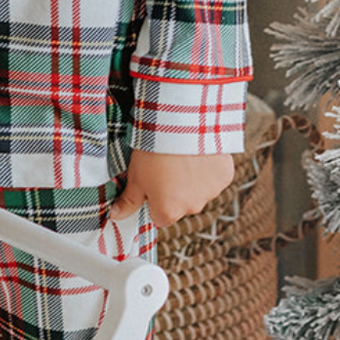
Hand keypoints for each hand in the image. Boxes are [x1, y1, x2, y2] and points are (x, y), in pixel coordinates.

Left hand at [108, 149, 236, 229]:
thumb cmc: (154, 151)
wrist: (180, 124)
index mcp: (168, 213)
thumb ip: (128, 201)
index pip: (159, 215)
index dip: (154, 198)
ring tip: (184, 156)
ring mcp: (210, 193)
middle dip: (176, 189)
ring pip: (200, 191)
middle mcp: (191, 208)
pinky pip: (216, 176)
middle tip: (167, 165)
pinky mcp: (225, 176)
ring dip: (194, 179)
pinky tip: (200, 152)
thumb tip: (115, 216)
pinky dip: (210, 167)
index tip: (153, 180)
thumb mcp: (135, 176)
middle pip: (182, 204)